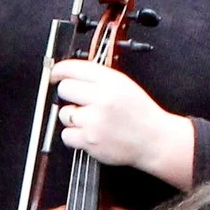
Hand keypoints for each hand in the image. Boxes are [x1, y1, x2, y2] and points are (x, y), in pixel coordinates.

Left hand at [50, 59, 190, 182]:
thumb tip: (69, 74)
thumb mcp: (124, 85)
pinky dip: (74, 135)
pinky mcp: (90, 141)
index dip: (59, 70)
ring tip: (90, 120)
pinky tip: (88, 133)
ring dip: (72, 117)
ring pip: (64, 114)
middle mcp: (102, 99)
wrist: (154, 140)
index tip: (55, 74)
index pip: (74, 68)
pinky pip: (66, 135)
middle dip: (68, 94)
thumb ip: (98, 78)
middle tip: (78, 101)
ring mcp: (94, 121)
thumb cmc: (140, 114)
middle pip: (64, 89)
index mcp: (111, 81)